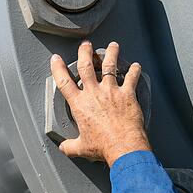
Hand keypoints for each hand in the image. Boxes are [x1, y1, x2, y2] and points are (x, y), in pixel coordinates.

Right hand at [50, 41, 150, 166]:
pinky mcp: (127, 94)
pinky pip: (132, 78)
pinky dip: (134, 70)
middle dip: (85, 52)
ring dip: (111, 53)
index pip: (64, 82)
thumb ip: (70, 146)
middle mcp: (94, 94)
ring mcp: (111, 92)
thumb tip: (64, 148)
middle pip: (86, 66)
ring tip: (112, 46)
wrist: (123, 147)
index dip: (58, 68)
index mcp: (80, 105)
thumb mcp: (81, 148)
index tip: (56, 59)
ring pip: (110, 66)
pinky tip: (136, 66)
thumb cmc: (103, 146)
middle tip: (85, 45)